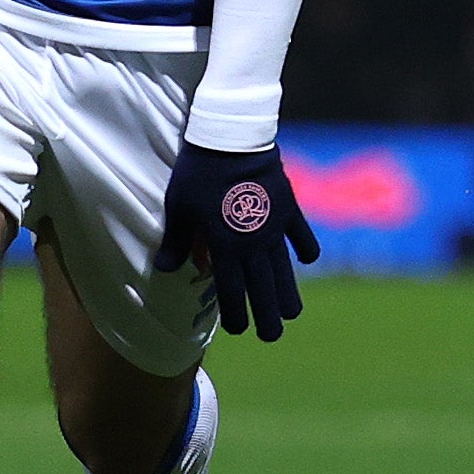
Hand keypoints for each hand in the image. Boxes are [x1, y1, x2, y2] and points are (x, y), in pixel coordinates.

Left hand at [152, 142, 321, 342]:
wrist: (230, 137)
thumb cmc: (198, 172)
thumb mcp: (179, 207)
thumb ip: (176, 241)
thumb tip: (167, 269)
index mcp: (225, 246)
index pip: (231, 291)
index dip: (235, 313)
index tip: (238, 330)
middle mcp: (253, 243)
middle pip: (262, 288)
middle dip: (266, 316)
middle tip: (271, 336)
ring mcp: (274, 227)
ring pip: (284, 269)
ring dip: (288, 294)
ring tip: (291, 314)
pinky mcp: (288, 208)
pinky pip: (301, 235)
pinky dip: (305, 249)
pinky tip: (307, 261)